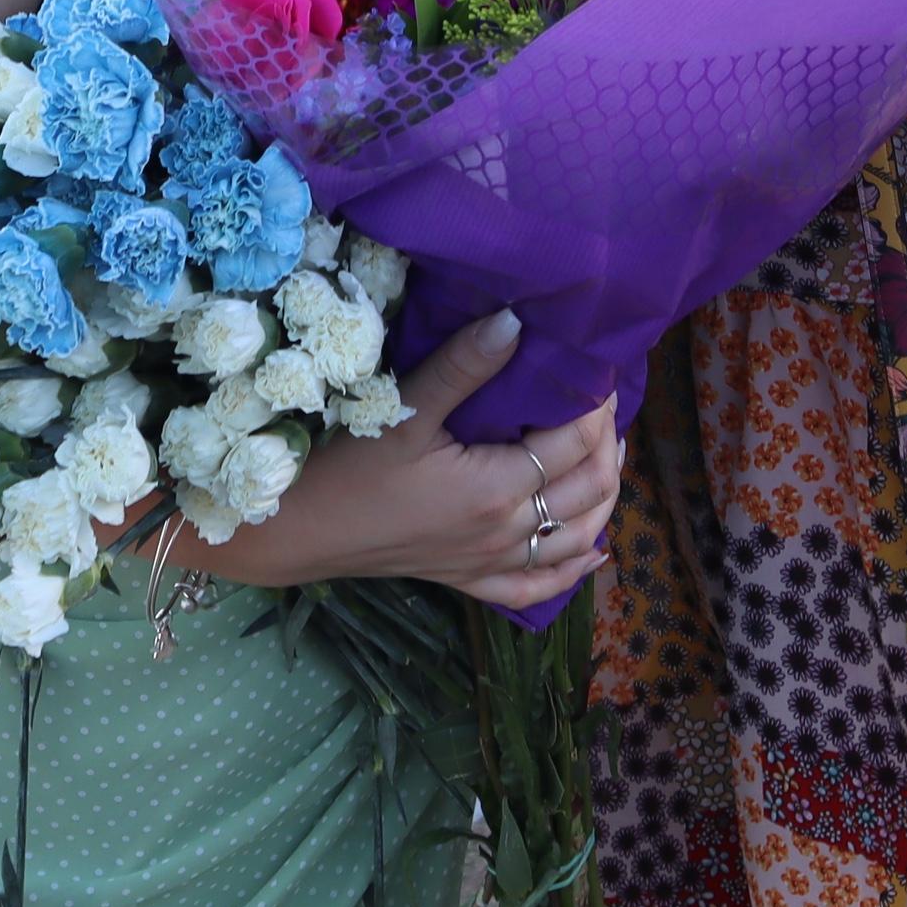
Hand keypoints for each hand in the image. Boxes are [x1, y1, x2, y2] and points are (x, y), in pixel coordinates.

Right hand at [190, 309, 622, 610]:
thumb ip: (465, 365)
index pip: (573, 443)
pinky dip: (573, 570)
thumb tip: (517, 319)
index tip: (599, 370)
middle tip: (605, 404)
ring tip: (610, 455)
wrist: (296, 531)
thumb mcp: (406, 409)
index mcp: (496, 489)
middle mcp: (505, 532)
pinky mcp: (467, 580)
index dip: (595, 406)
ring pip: (574, 538)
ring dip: (603, 498)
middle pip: (587, 490)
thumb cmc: (347, 466)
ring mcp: (488, 563)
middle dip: (606, 445)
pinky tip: (594, 553)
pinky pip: (536, 587)